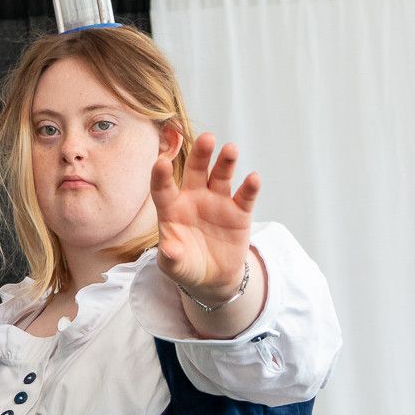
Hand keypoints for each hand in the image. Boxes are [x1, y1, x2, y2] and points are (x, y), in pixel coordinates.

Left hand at [151, 132, 259, 302]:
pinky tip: (253, 178)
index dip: (161, 176)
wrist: (212, 277)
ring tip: (230, 149)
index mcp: (172, 207)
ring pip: (221, 176)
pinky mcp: (239, 212)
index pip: (163, 187)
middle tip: (207, 138)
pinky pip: (245, 196)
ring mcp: (218, 202)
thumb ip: (171, 256)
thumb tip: (169, 250)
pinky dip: (250, 187)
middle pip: (196, 170)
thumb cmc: (186, 265)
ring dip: (226, 162)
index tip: (161, 162)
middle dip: (201, 154)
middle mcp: (194, 198)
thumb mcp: (174, 265)